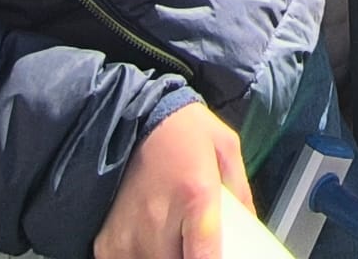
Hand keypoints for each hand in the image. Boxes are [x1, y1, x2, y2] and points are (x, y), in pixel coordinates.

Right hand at [96, 103, 254, 258]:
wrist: (135, 113)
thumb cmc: (184, 130)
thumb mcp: (226, 148)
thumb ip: (241, 194)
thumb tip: (251, 229)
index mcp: (196, 196)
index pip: (205, 258)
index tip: (214, 256)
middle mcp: (158, 221)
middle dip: (188, 256)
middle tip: (192, 241)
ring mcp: (128, 235)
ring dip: (165, 256)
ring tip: (172, 237)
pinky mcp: (106, 241)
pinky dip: (140, 255)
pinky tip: (149, 239)